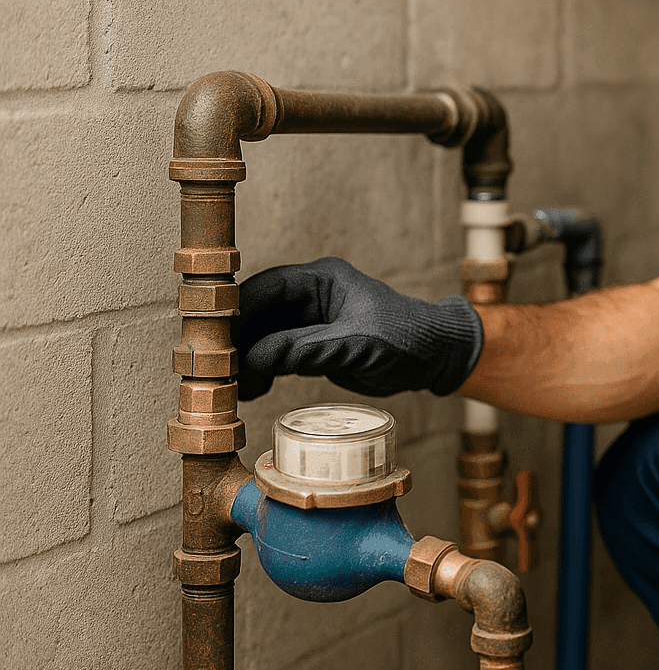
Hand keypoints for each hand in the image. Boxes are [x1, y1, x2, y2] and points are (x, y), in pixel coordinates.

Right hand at [234, 257, 481, 400]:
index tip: (213, 339)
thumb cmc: (406, 338)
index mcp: (321, 279)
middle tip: (217, 372)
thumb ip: (307, 349)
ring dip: (246, 360)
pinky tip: (252, 390)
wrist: (435, 357)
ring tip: (235, 390)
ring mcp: (310, 322)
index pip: (265, 288)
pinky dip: (262, 371)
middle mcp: (311, 296)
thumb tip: (254, 359)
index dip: (236, 312)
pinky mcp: (313, 346)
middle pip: (257, 313)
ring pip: (263, 337)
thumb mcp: (357, 343)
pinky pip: (277, 355)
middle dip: (236, 342)